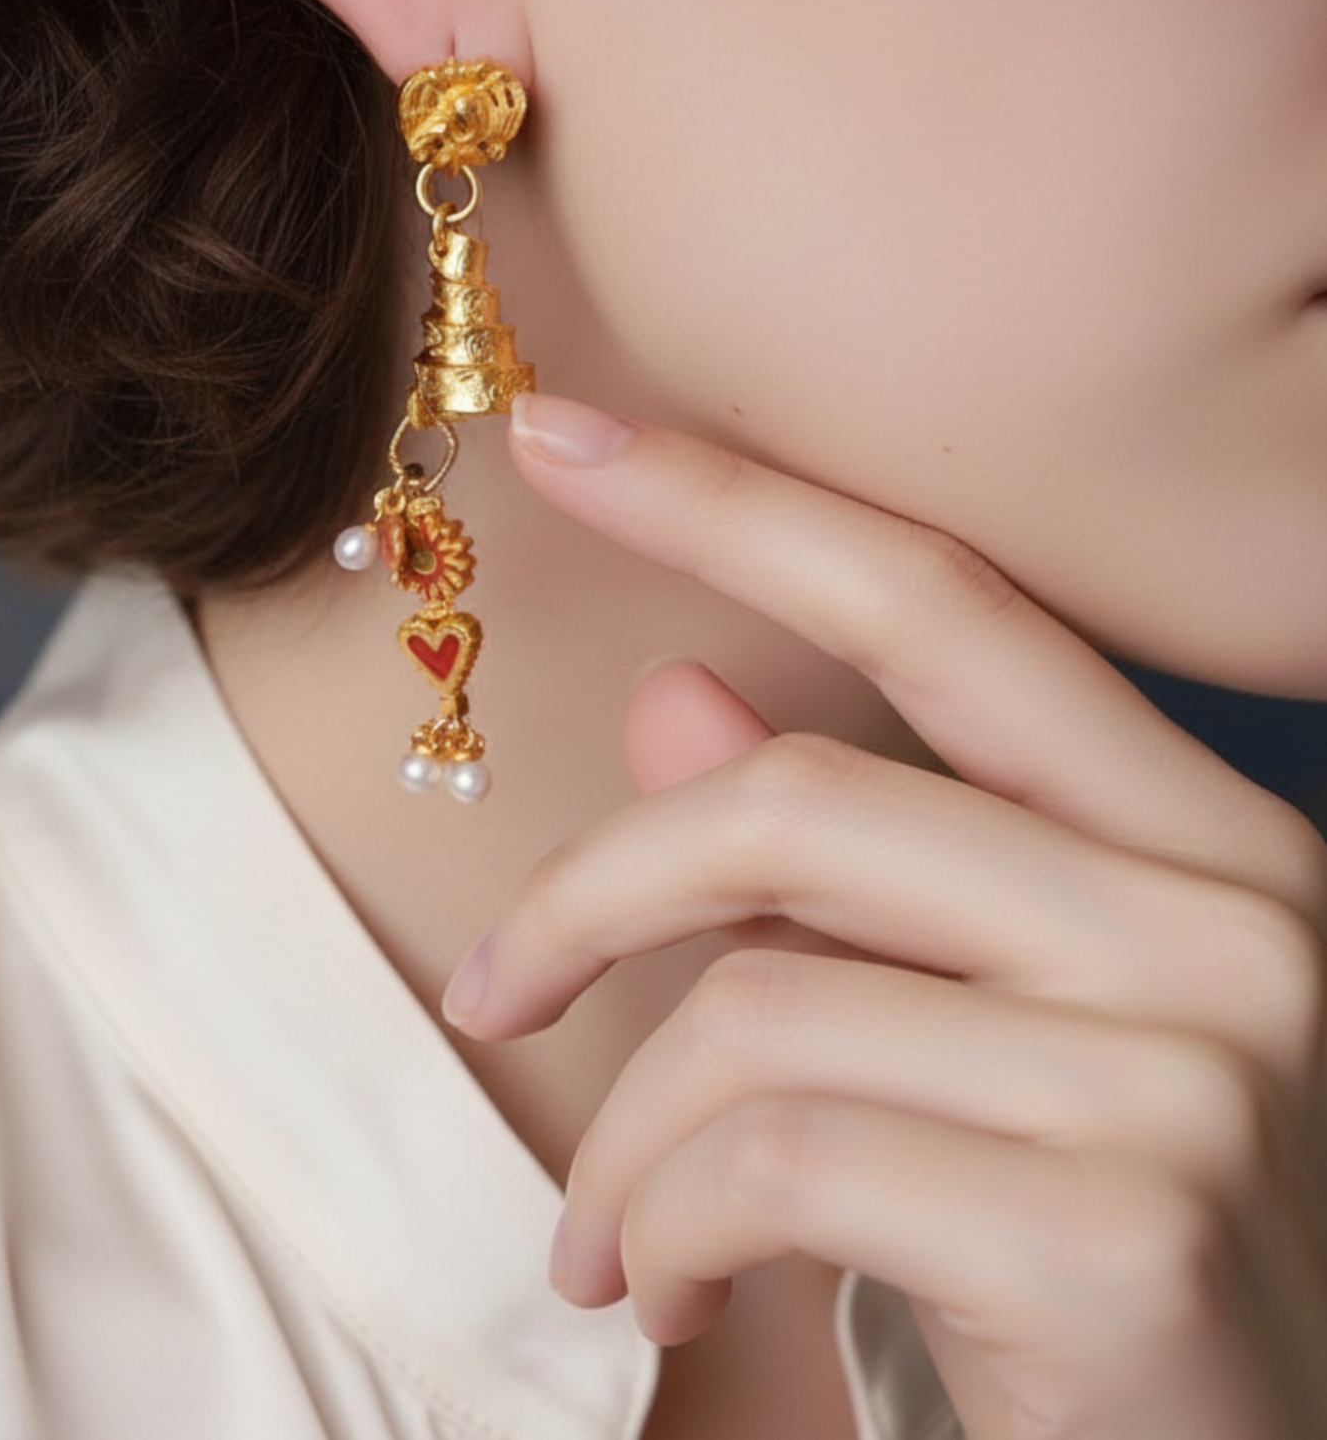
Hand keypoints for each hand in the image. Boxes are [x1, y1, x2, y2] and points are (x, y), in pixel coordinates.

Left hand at [442, 394, 1326, 1438]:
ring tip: (610, 1239)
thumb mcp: (971, 1045)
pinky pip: (778, 1156)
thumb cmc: (1099, 1276)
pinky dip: (667, 1224)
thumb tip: (680, 698)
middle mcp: (1236, 917)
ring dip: (624, 1140)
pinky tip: (673, 1297)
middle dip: (587, 898)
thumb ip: (841, 876)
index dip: (735, 504)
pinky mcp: (1127, 1229)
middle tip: (489, 1000)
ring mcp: (1198, 1068)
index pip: (945, 603)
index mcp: (1206, 842)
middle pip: (802, 798)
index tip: (551, 429)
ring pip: (760, 1000)